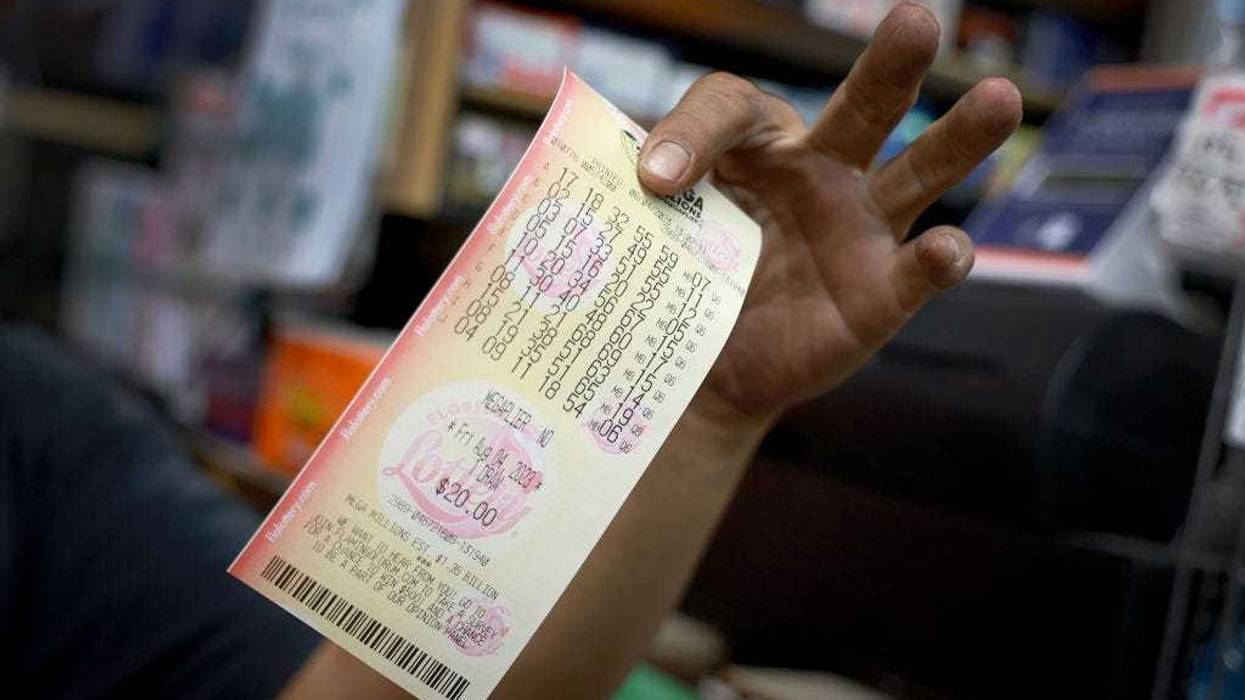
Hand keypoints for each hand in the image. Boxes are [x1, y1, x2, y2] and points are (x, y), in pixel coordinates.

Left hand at [638, 3, 1020, 425]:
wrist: (699, 367)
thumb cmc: (678, 278)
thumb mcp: (646, 231)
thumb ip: (630, 197)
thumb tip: (620, 176)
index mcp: (755, 143)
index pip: (731, 108)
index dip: (694, 134)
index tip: (654, 181)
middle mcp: (820, 169)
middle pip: (861, 107)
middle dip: (891, 66)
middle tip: (916, 20)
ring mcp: (859, 227)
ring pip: (919, 171)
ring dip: (959, 138)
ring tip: (999, 99)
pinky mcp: (881, 291)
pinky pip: (917, 271)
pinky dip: (938, 260)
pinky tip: (947, 250)